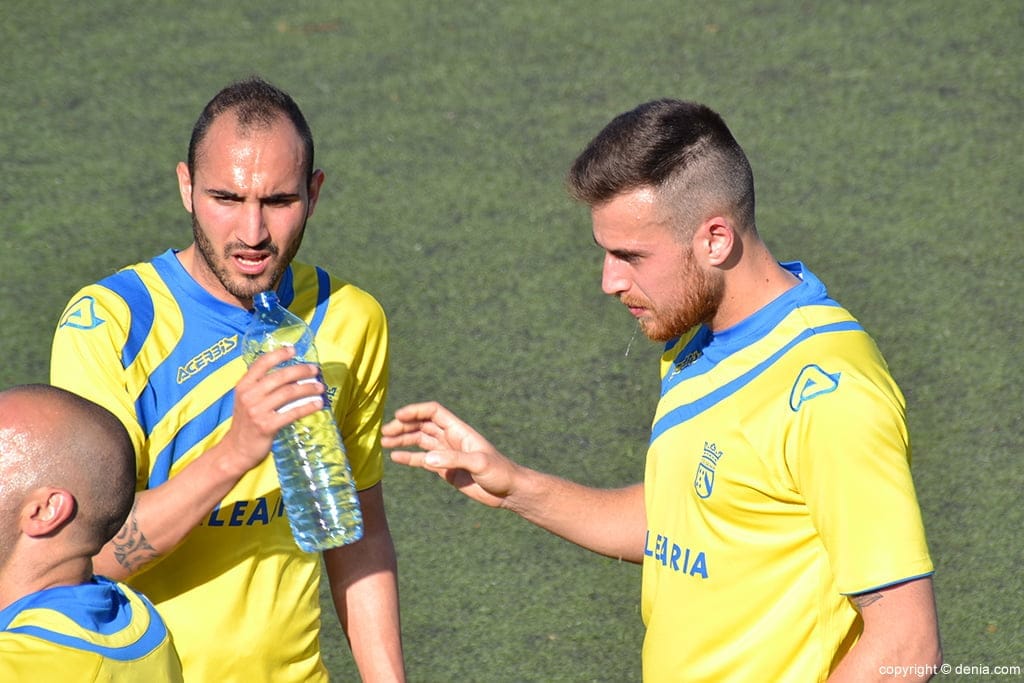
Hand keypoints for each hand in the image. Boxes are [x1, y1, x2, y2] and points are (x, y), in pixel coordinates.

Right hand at [220, 347, 324, 475]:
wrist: (236, 450)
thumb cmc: (246, 422)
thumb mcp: (246, 400)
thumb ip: (260, 386)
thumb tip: (290, 373)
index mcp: (243, 386)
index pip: (261, 364)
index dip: (279, 354)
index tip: (294, 350)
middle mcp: (249, 396)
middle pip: (280, 376)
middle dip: (301, 371)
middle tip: (315, 370)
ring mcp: (257, 411)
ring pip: (289, 393)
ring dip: (308, 388)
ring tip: (320, 387)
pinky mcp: (266, 426)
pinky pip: (292, 412)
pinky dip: (308, 406)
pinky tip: (318, 404)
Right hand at [382, 402, 516, 508]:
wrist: (508, 492)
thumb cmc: (500, 473)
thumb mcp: (479, 463)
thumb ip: (454, 460)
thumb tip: (427, 459)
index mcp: (459, 431)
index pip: (433, 413)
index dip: (416, 411)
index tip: (398, 416)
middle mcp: (451, 439)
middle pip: (422, 426)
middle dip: (404, 426)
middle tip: (385, 432)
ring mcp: (447, 454)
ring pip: (420, 441)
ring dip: (403, 439)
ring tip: (384, 441)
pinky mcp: (446, 470)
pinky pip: (423, 460)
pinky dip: (409, 457)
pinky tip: (395, 457)